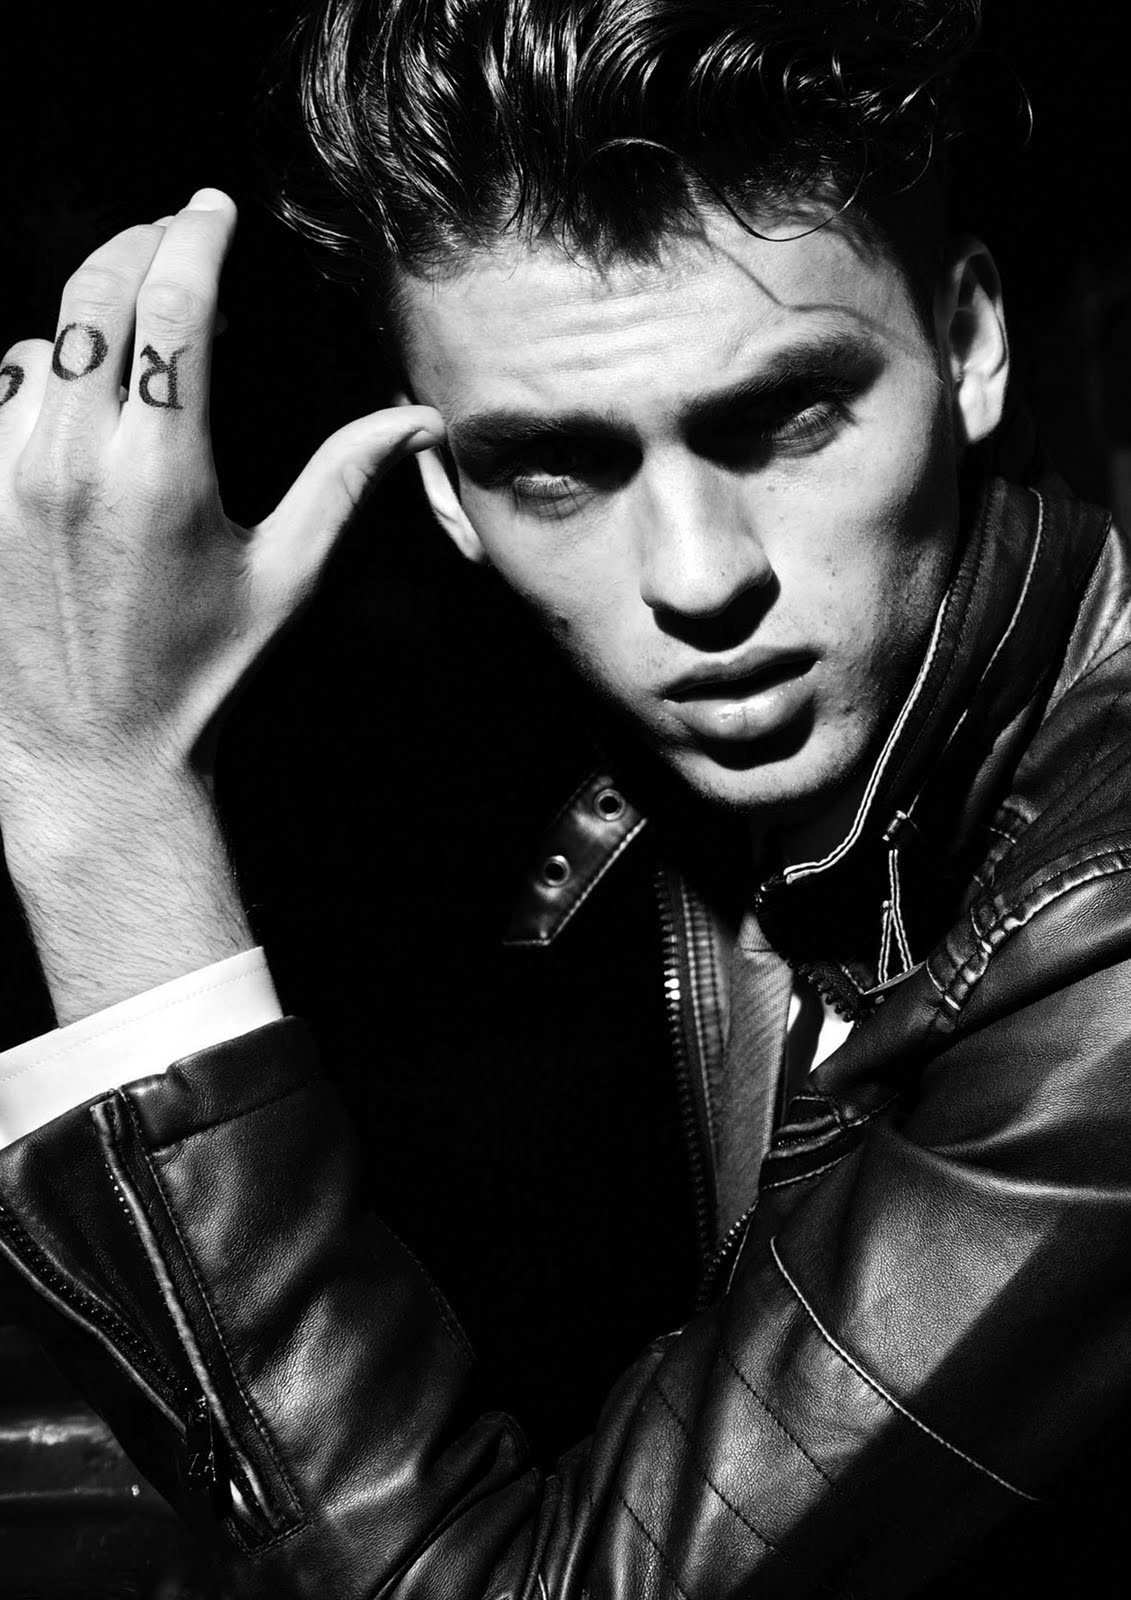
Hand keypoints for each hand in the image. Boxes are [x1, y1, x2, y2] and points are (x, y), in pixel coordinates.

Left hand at [0, 188, 442, 814]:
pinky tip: (74, 397)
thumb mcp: (284, 578)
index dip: (195, 236)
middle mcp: (73, 462)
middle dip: (138, 245)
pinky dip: (37, 373)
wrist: (93, 753)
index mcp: (161, 475)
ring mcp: (9, 479)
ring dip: (87, 317)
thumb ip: (345, 481)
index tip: (211, 208)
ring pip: (38, 341)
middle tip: (173, 235)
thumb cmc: (197, 673)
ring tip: (133, 335)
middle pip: (95, 296)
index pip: (173, 305)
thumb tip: (418, 421)